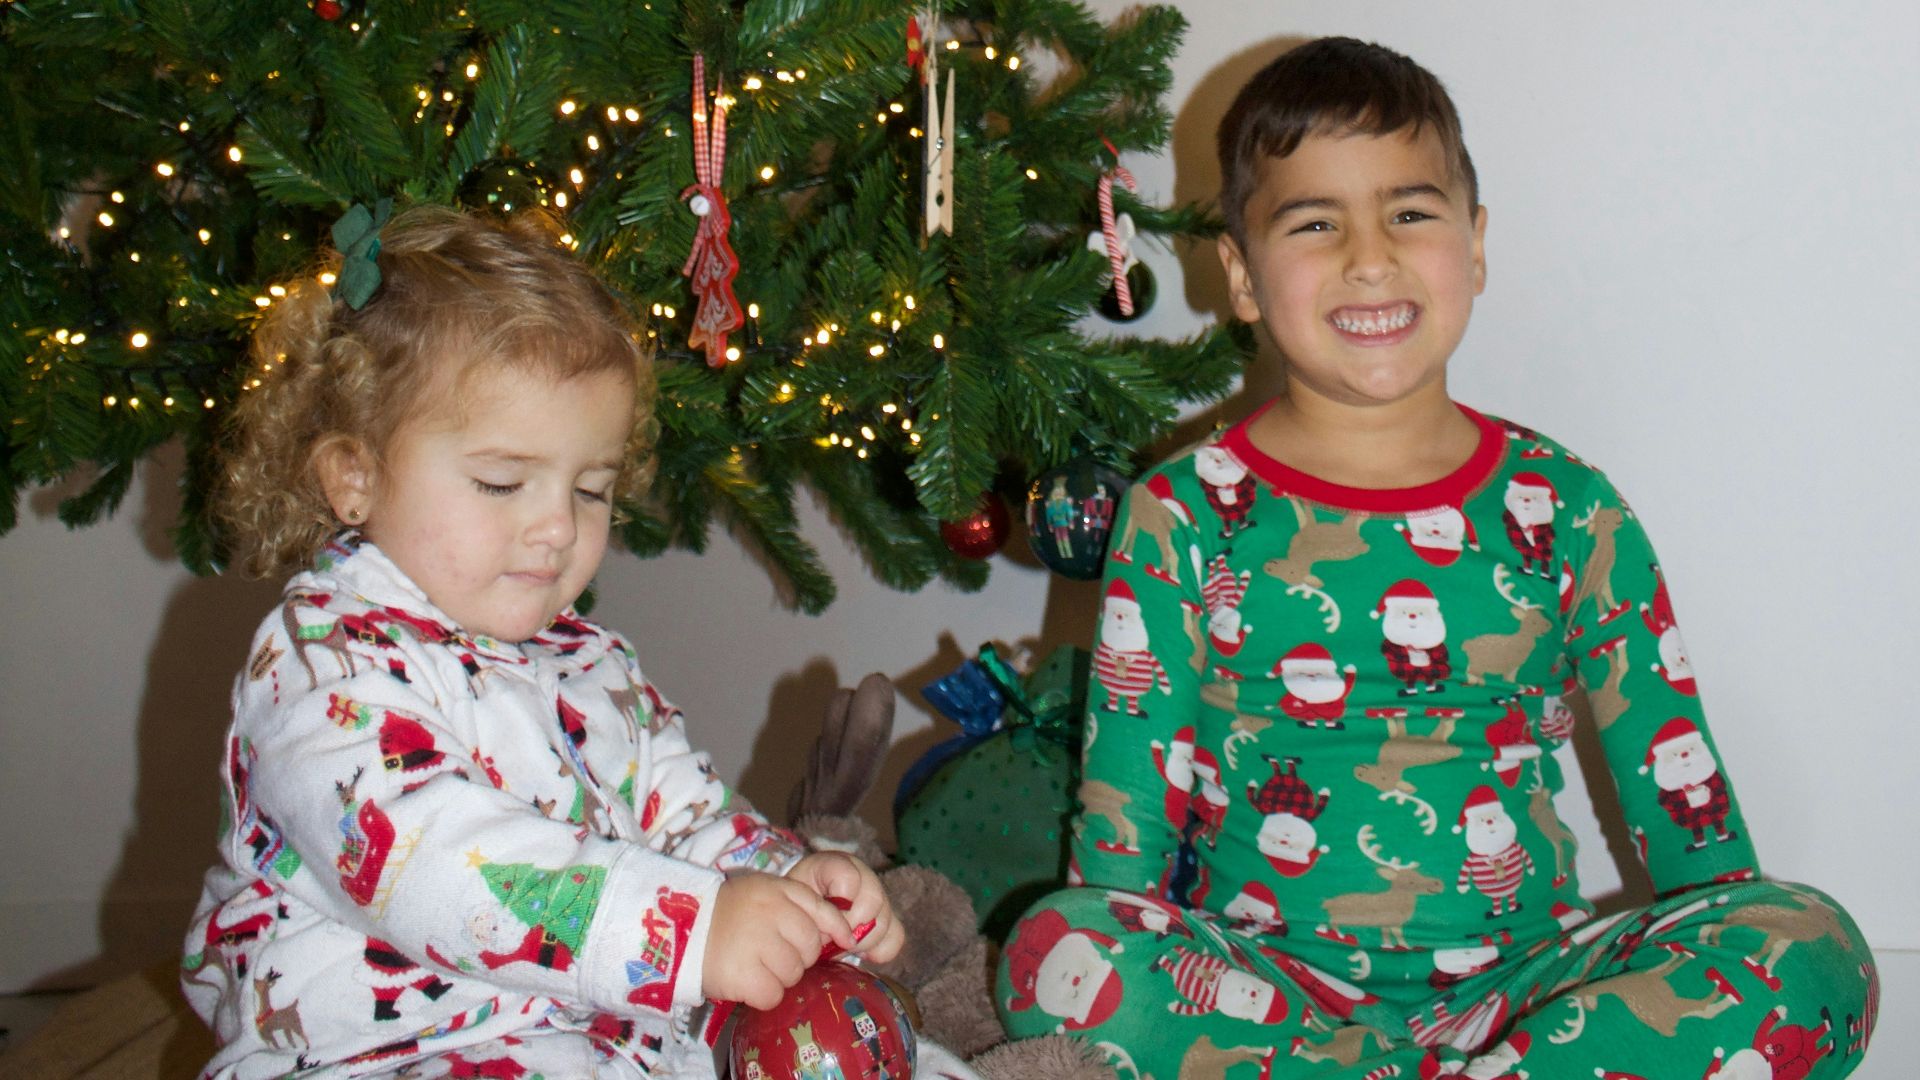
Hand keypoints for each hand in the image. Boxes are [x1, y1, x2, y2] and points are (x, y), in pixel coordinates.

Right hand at [702, 872, 850, 1009]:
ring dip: (778, 976)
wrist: (679, 931)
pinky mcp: (743, 976)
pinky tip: (746, 981)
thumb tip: (847, 935)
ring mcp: (756, 944)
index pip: (821, 912)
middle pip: (810, 949)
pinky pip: (773, 995)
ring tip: (754, 965)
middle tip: (770, 953)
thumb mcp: (765, 894)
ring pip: (794, 974)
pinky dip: (763, 994)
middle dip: (797, 956)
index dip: (833, 929)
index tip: (843, 940)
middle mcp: (769, 913)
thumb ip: (804, 906)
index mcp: (776, 890)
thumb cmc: (728, 914)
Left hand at [786, 852, 904, 964]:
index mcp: (835, 865)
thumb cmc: (796, 907)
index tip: (823, 920)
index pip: (848, 878)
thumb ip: (811, 913)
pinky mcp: (889, 920)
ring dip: (862, 941)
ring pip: (884, 922)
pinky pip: (896, 938)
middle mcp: (862, 875)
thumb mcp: (793, 903)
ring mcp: (878, 897)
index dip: (839, 905)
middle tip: (833, 938)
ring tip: (842, 944)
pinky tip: (861, 952)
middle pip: (873, 899)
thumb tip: (831, 937)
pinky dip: (879, 950)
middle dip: (851, 926)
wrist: (801, 913)